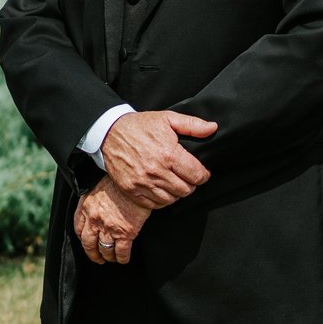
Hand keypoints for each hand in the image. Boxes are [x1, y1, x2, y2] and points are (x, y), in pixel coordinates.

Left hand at [74, 179, 150, 265]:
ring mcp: (109, 227)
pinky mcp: (125, 232)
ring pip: (105, 250)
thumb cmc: (119, 180)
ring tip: (112, 258)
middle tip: (98, 258)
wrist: (136, 179)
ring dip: (108, 256)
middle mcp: (94, 219)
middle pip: (88, 244)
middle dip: (93, 253)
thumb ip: (93, 200)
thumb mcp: (98, 186)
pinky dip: (122, 258)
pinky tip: (124, 258)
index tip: (88, 242)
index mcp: (85, 207)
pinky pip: (121, 252)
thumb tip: (96, 208)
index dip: (83, 238)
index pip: (78, 228)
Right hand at [101, 110, 216, 207]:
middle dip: (191, 185)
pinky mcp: (131, 190)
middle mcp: (156, 171)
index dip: (203, 175)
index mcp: (168, 154)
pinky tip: (161, 190)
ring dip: (176, 193)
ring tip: (175, 183)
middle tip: (188, 178)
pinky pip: (153, 205)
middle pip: (185, 190)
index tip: (202, 174)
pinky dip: (161, 200)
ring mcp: (143, 182)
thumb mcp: (168, 118)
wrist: (110, 132)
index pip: (196, 175)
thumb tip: (212, 128)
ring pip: (171, 199)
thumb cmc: (139, 125)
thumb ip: (193, 125)